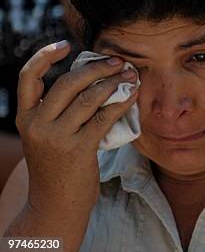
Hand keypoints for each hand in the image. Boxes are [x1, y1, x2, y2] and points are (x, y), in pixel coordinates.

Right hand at [16, 41, 138, 220]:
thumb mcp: (47, 137)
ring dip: (113, 83)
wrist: (55, 207)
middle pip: (67, 82)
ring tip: (130, 76)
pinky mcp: (78, 149)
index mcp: (26, 117)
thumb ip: (59, 111)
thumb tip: (90, 80)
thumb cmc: (57, 168)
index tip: (64, 45)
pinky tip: (132, 95)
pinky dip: (121, 102)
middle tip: (117, 61)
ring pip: (88, 98)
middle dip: (96, 68)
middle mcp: (37, 124)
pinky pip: (104, 117)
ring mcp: (56, 137)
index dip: (45, 57)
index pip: (28, 77)